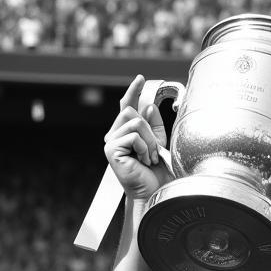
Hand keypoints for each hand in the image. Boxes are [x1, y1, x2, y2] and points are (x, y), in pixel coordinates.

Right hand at [104, 75, 170, 200]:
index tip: (141, 78)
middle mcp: (115, 135)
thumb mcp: (159, 143)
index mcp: (126, 133)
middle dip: (150, 131)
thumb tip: (148, 105)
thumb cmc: (158, 173)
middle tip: (153, 154)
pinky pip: (133, 135)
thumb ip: (153, 125)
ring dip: (149, 141)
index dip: (134, 91)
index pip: (128, 106)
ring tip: (149, 159)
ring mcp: (111, 142)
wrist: (157, 192)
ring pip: (134, 121)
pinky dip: (144, 147)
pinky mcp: (111, 149)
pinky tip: (143, 162)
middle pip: (133, 111)